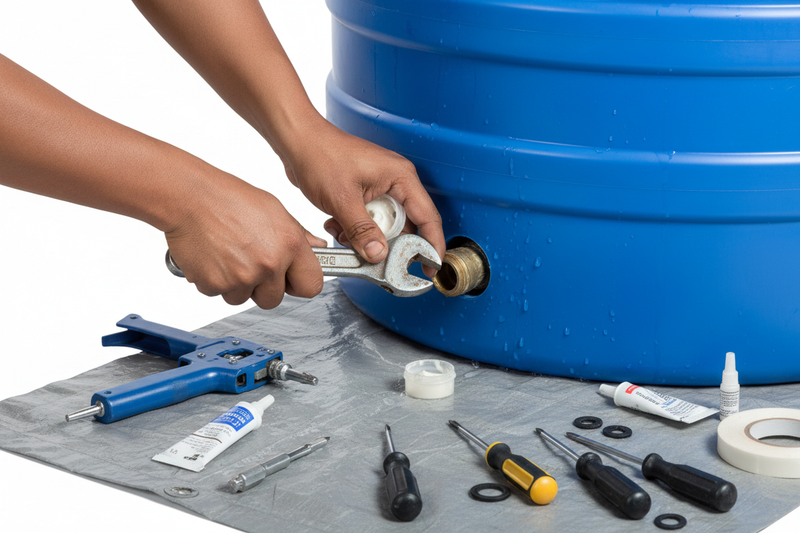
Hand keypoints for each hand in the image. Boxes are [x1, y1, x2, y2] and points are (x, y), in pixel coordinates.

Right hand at [165, 172, 325, 308]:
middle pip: (275, 299)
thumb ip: (298, 236)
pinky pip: (219, 294)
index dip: (300, 283)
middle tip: (251, 262)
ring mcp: (241, 277)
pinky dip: (216, 281)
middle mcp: (268, 264)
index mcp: (290, 245)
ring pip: (244, 298)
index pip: (311, 285)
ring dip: (238, 285)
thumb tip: (317, 249)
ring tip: (229, 255)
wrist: (189, 197)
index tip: (292, 279)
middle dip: (264, 287)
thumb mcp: (274, 210)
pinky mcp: (215, 285)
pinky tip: (215, 257)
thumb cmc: (229, 199)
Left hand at [282, 116, 444, 277]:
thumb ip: (362, 231)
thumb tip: (378, 254)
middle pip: (405, 227)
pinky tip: (336, 223)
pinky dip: (353, 229)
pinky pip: (368, 222)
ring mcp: (379, 188)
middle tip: (373, 256)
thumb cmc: (320, 154)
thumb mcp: (343, 200)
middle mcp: (395, 182)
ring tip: (344, 233)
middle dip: (386, 243)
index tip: (430, 267)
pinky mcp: (365, 194)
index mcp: (400, 177)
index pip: (428, 217)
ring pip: (384, 227)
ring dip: (364, 237)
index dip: (432, 245)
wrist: (297, 141)